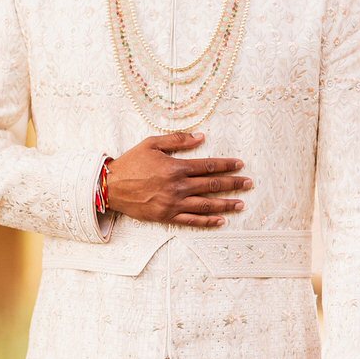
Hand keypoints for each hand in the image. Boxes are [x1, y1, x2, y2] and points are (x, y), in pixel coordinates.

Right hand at [104, 130, 251, 226]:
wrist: (110, 186)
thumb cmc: (130, 162)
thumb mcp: (151, 143)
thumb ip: (177, 140)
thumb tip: (201, 136)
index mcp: (176, 167)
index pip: (209, 166)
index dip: (227, 165)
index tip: (240, 165)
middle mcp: (178, 186)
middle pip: (212, 185)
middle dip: (234, 184)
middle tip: (249, 184)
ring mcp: (174, 203)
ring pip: (206, 205)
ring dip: (226, 204)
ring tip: (241, 204)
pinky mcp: (167, 216)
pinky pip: (192, 220)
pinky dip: (208, 221)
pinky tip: (221, 221)